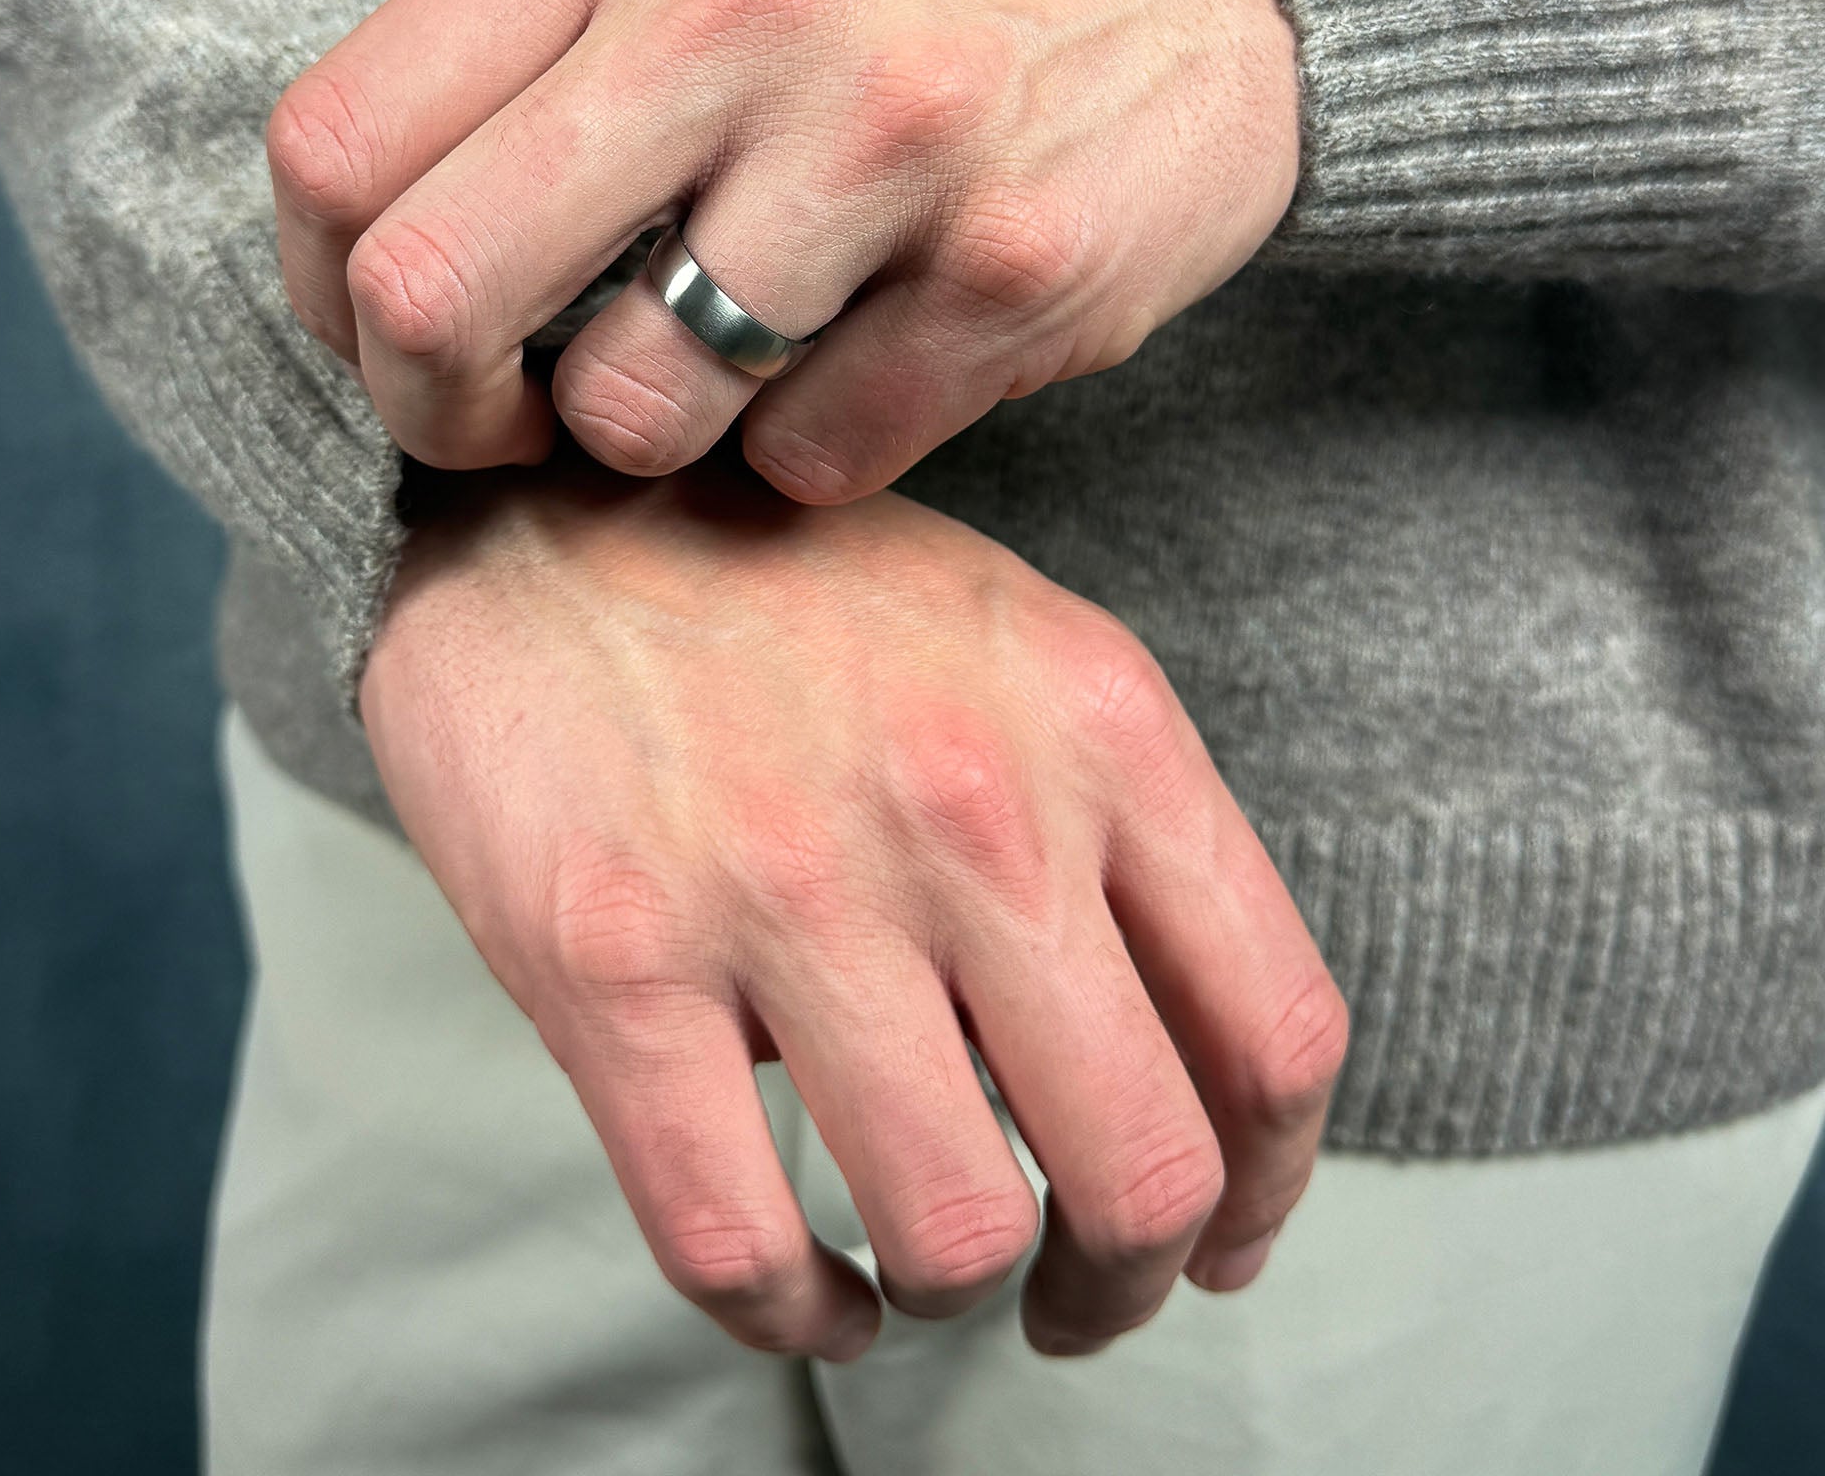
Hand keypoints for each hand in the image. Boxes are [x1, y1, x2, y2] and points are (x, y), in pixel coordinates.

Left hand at [270, 0, 1298, 496]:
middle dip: (446, 414)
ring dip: (663, 435)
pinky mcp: (1011, 269)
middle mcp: (739, 6)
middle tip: (520, 420)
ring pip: (635, 413)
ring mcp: (885, 139)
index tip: (402, 339)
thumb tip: (373, 270)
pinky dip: (816, 448)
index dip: (325, 294)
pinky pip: (811, 459)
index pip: (333, 146)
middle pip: (433, 295)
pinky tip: (874, 361)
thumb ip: (534, 55)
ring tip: (737, 362)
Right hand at [359, 449, 1345, 1362]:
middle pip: (1144, 1171)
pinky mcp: (615, 962)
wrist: (551, 509)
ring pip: (954, 1237)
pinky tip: (806, 1289)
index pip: (1273, 1031)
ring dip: (956, 1296)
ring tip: (922, 1263)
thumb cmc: (801, 595)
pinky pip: (736, 1244)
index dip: (1270, 1186)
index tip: (1225, 1236)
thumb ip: (1119, 833)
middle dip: (1127, 1285)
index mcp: (1096, 721)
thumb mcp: (1015, 644)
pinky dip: (792, 1315)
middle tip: (1080, 1295)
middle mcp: (970, 807)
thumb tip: (1169, 1074)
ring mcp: (788, 887)